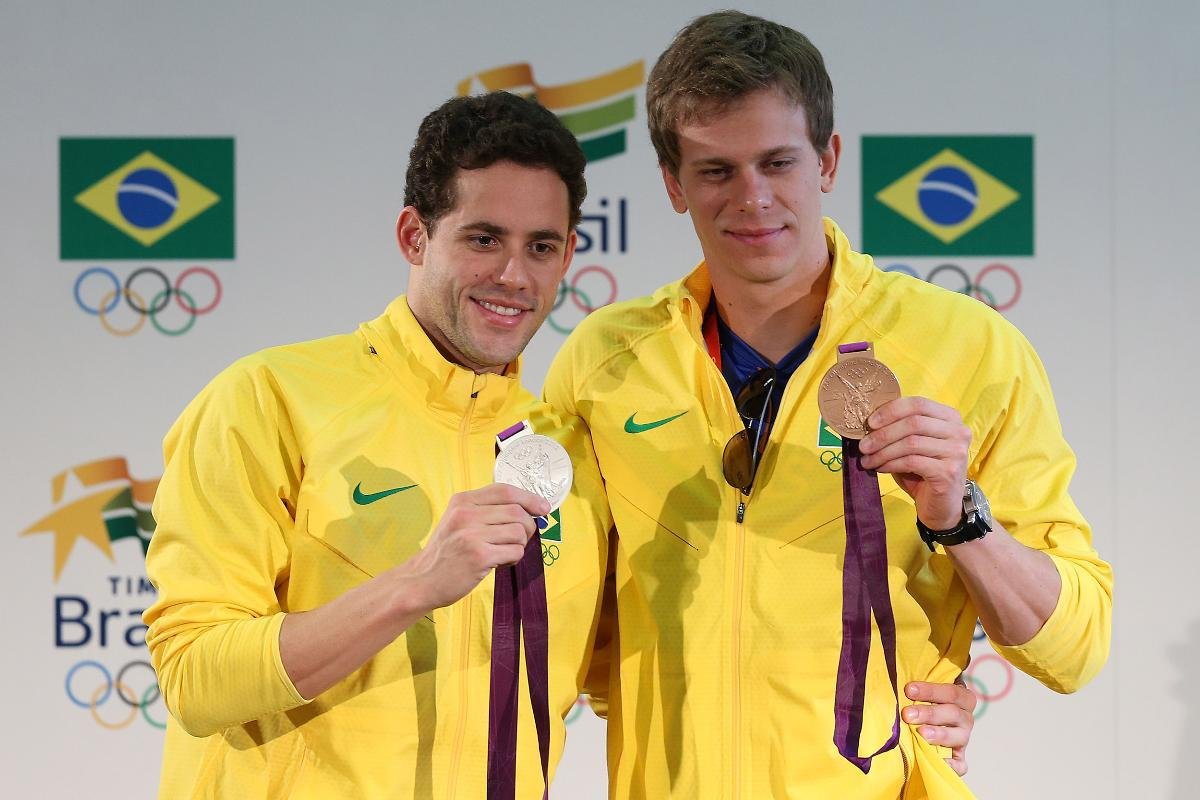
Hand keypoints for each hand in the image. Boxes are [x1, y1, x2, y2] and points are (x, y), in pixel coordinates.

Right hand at [398, 483, 548, 609]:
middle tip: (520, 539)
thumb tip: (528, 509)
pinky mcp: (479, 556)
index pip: (505, 490)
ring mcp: (472, 535)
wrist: (422, 580)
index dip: (529, 497)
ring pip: (518, 532)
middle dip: (528, 526)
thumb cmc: (446, 552)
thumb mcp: (457, 521)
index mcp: (462, 501)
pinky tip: (500, 562)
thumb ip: (485, 511)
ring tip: (505, 552)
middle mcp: (466, 514)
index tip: (543, 507)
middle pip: (517, 511)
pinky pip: (514, 552)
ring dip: (519, 545)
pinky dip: (514, 559)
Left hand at [858, 396, 971, 529]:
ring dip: (883, 451)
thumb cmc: (923, 473)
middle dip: (883, 434)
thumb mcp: (912, 446)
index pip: (918, 404)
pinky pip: (912, 462)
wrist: (942, 507)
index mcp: (950, 418)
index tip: (870, 423)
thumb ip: (899, 430)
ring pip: (911, 443)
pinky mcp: (948, 472)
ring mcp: (956, 452)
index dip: (891, 411)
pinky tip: (880, 468)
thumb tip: (868, 423)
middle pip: (913, 422)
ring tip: (867, 460)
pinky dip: (891, 464)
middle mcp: (959, 431)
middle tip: (863, 446)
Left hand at [903, 679, 976, 776]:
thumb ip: (918, 689)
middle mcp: (965, 718)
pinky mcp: (959, 758)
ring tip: (921, 733)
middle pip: (952, 713)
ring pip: (957, 736)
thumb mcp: (925, 693)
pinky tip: (938, 761)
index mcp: (962, 698)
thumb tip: (899, 683)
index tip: (909, 689)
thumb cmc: (924, 703)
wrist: (930, 724)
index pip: (951, 692)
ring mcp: (963, 738)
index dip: (930, 690)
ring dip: (938, 734)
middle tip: (907, 714)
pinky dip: (951, 765)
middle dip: (929, 713)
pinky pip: (960, 765)